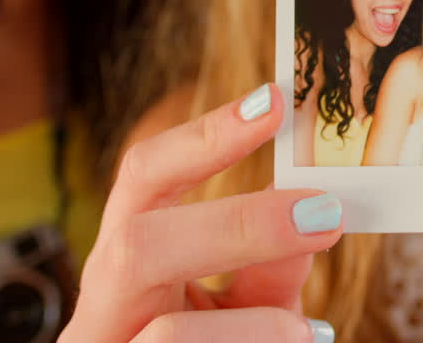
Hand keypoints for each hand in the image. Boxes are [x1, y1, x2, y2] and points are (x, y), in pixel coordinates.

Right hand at [60, 84, 340, 342]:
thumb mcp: (238, 314)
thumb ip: (266, 272)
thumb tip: (313, 221)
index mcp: (122, 271)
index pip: (141, 180)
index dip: (202, 136)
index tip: (275, 102)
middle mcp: (97, 314)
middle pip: (137, 245)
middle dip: (236, 226)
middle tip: (325, 215)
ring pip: (167, 335)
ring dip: (253, 329)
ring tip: (305, 334)